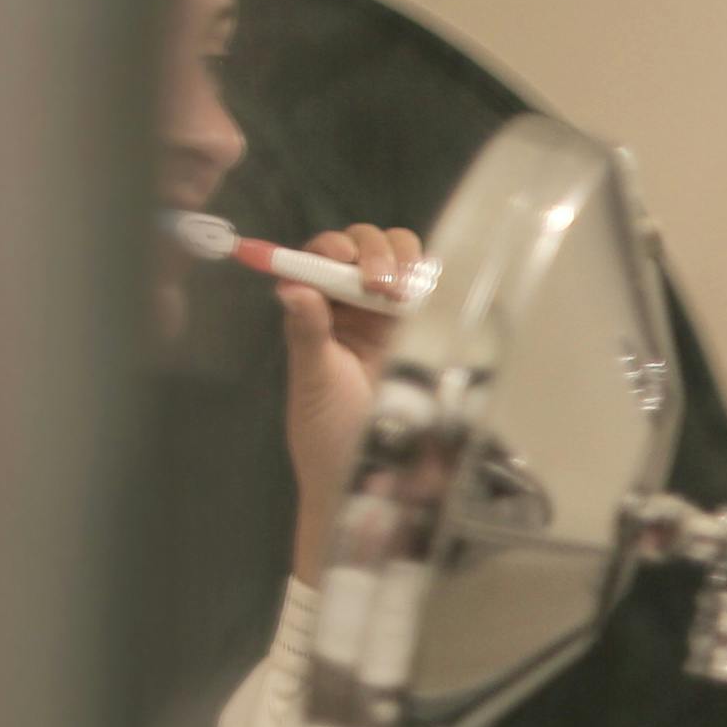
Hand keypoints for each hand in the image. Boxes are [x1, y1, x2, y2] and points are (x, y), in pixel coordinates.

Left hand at [279, 222, 422, 585]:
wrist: (370, 478)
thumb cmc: (328, 434)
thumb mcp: (312, 381)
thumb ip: (306, 333)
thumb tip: (292, 288)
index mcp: (319, 310)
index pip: (324, 256)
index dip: (335, 248)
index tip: (344, 264)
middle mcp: (355, 306)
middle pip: (367, 247)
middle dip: (375, 252)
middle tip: (379, 284)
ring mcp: (395, 319)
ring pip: (405, 262)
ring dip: (405, 262)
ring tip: (402, 292)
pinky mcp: (429, 335)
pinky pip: (433, 294)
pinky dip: (433, 284)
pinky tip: (428, 300)